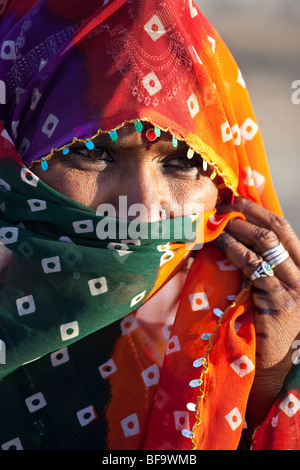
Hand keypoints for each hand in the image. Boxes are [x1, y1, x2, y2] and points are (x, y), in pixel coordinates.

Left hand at [214, 197, 299, 425]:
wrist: (272, 362)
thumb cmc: (264, 323)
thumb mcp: (266, 288)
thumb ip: (258, 265)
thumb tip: (232, 236)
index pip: (284, 229)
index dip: (261, 210)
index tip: (239, 199)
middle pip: (277, 231)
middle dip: (250, 213)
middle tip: (225, 205)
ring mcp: (294, 287)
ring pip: (265, 246)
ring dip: (239, 230)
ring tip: (219, 223)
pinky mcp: (279, 301)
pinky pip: (254, 267)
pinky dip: (235, 252)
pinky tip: (221, 245)